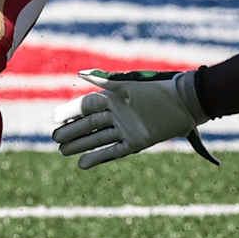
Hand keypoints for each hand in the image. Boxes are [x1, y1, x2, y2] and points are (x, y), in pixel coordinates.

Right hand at [52, 68, 218, 168]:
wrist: (184, 103)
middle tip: (55, 139)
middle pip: (90, 124)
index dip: (70, 112)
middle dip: (72, 131)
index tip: (53, 118)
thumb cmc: (157, 90)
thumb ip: (104, 81)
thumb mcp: (128, 85)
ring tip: (63, 151)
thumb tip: (80, 73)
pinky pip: (113, 151)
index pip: (86, 106)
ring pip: (98, 138)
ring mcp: (126, 129)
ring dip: (81, 145)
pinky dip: (98, 157)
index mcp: (115, 97)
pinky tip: (82, 164)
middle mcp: (119, 114)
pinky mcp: (136, 142)